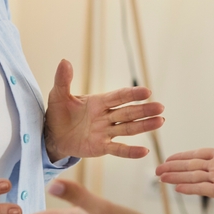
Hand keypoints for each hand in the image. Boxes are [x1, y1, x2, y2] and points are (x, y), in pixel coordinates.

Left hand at [44, 59, 164, 162]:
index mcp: (98, 102)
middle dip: (144, 110)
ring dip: (144, 126)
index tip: (146, 92)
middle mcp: (105, 116)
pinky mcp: (101, 147)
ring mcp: (105, 132)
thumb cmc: (57, 113)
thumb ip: (63, 80)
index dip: (132, 94)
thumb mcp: (58, 95)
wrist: (52, 135)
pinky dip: (131, 151)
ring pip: (128, 128)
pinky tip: (145, 151)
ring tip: (160, 121)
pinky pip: (118, 149)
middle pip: (128, 112)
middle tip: (160, 107)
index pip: (118, 96)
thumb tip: (65, 61)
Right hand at [155, 103, 213, 202]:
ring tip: (160, 178)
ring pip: (193, 177)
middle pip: (191, 166)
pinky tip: (177, 189)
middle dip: (173, 168)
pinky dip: (190, 188)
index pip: (198, 155)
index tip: (169, 158)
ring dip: (176, 177)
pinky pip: (203, 188)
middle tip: (156, 170)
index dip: (183, 157)